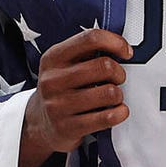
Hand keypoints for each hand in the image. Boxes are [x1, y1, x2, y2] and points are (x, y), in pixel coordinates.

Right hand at [20, 29, 131, 166]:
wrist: (39, 123)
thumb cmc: (62, 88)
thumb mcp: (64, 64)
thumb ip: (88, 52)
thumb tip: (122, 47)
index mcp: (54, 58)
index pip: (91, 38)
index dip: (115, 42)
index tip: (126, 52)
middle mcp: (53, 80)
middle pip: (104, 66)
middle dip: (119, 73)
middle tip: (117, 79)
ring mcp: (59, 105)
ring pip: (110, 93)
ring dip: (118, 95)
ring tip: (111, 97)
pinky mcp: (68, 127)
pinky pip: (108, 117)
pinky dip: (120, 113)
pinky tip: (116, 111)